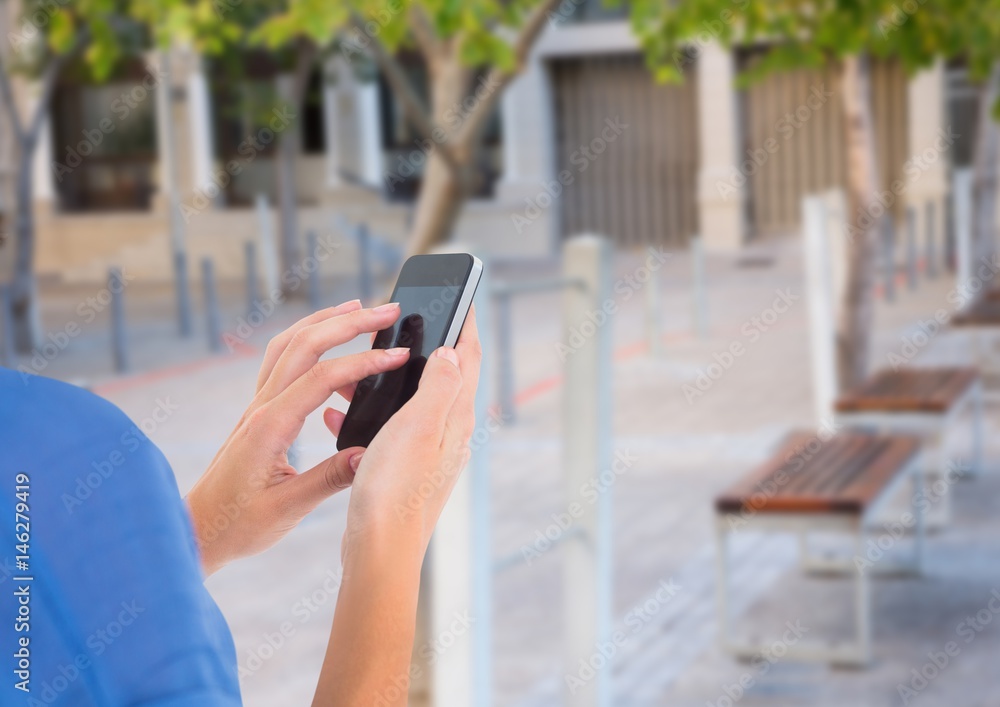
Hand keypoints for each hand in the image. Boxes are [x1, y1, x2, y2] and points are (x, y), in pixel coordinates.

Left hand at [185, 299, 408, 575]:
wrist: (198, 530)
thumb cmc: (237, 524)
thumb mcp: (287, 509)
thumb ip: (329, 479)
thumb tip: (369, 453)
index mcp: (270, 427)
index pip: (322, 378)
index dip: (363, 362)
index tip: (398, 355)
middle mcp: (261, 407)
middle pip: (304, 344)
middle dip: (348, 321)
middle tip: (387, 310)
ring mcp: (257, 406)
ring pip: (289, 344)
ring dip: (324, 321)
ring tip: (359, 309)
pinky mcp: (259, 412)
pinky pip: (281, 361)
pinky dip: (307, 340)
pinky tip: (327, 342)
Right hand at [335, 306, 481, 565]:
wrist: (380, 549)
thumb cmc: (397, 488)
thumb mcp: (419, 424)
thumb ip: (439, 385)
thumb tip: (452, 351)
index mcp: (457, 417)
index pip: (469, 358)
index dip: (466, 323)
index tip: (462, 296)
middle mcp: (449, 434)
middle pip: (445, 376)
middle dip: (427, 345)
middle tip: (410, 319)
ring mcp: (429, 453)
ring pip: (411, 402)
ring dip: (389, 380)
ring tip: (359, 367)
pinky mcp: (406, 469)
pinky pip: (389, 428)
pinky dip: (370, 414)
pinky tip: (341, 415)